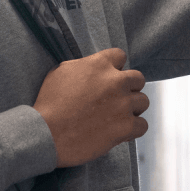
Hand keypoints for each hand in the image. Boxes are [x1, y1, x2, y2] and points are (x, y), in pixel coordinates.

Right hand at [32, 48, 149, 167]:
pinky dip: (134, 129)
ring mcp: (123, 104)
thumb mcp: (61, 72)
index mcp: (99, 64)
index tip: (109, 78)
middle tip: (115, 99)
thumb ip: (83, 66)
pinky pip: (142, 125)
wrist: (46, 134)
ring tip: (117, 117)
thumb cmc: (49, 104)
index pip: (120, 56)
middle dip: (129, 88)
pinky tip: (121, 131)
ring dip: (132, 108)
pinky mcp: (125, 127)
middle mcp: (116, 81)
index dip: (115, 68)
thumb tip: (93, 68)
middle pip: (138, 79)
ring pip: (143, 101)